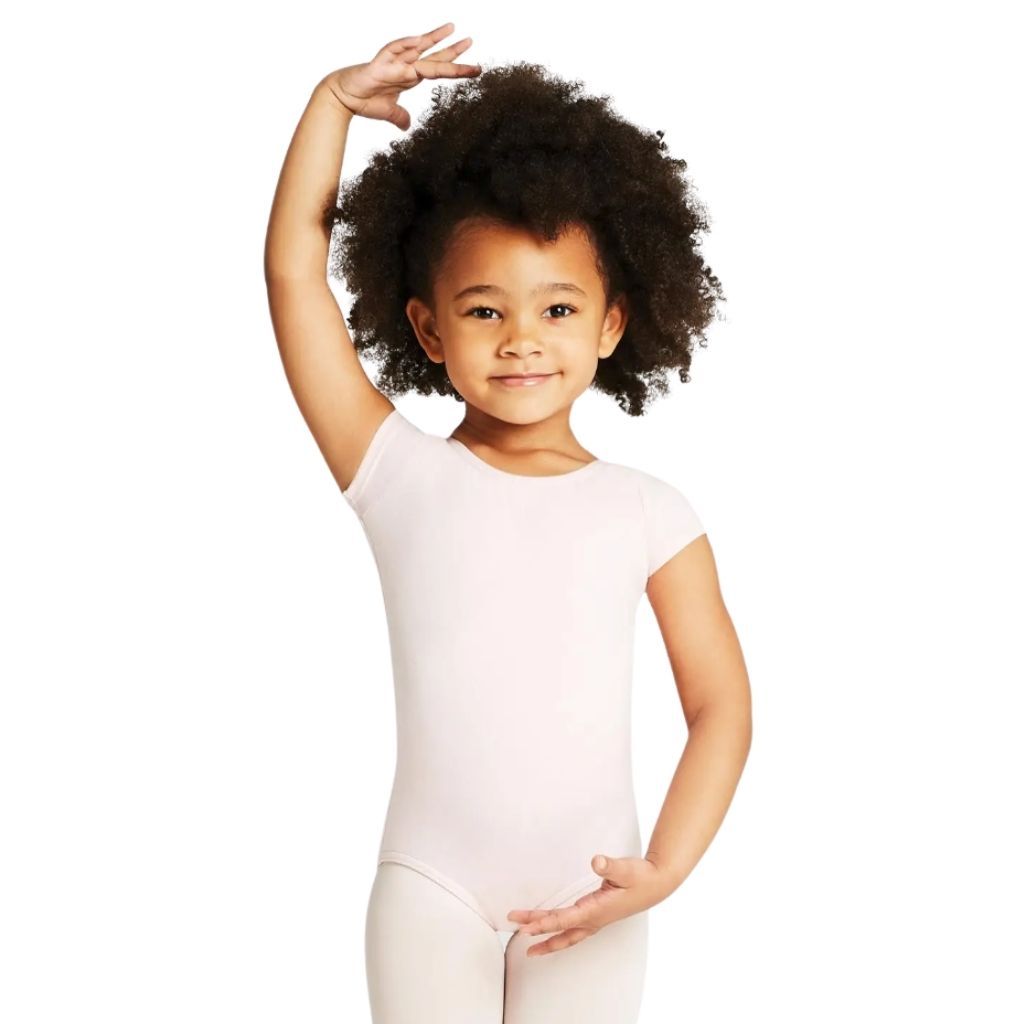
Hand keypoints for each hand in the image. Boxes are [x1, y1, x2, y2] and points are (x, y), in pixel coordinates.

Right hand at [319, 21, 480, 130]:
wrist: (343, 97)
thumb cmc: (365, 100)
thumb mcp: (389, 112)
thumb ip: (400, 117)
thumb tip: (407, 126)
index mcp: (409, 77)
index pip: (437, 70)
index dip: (455, 68)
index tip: (475, 68)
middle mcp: (404, 67)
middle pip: (433, 56)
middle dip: (452, 50)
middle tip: (471, 41)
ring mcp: (393, 63)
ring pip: (417, 49)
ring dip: (434, 39)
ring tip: (452, 29)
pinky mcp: (379, 65)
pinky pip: (393, 51)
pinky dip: (405, 45)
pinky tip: (419, 40)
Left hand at [506, 854, 673, 957]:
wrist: (657, 885)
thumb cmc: (640, 876)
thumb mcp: (626, 868)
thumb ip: (610, 865)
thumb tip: (596, 861)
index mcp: (597, 910)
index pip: (564, 919)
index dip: (544, 923)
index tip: (525, 927)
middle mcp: (594, 919)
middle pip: (560, 928)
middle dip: (536, 928)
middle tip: (514, 926)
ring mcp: (596, 920)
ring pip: (566, 935)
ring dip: (547, 939)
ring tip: (528, 949)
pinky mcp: (598, 916)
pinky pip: (573, 931)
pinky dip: (560, 935)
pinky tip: (552, 935)